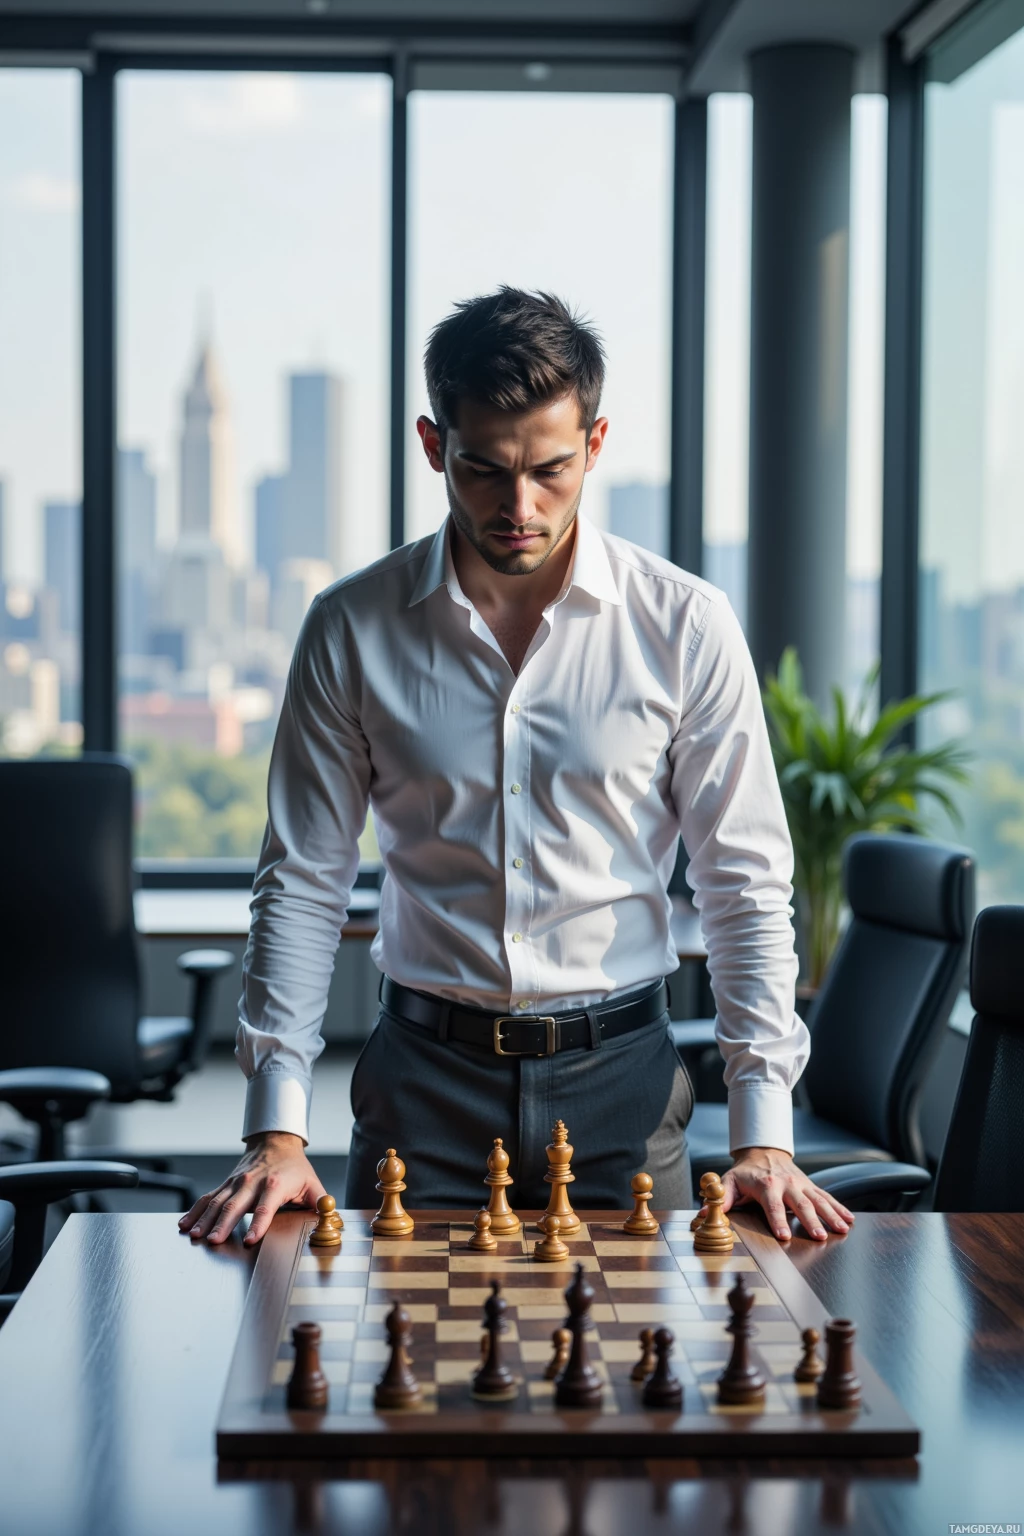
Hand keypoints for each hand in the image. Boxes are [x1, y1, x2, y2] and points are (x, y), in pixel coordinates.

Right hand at [178, 1132, 325, 1246]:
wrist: (276, 1141)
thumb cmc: (295, 1167)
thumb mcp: (312, 1183)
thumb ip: (321, 1202)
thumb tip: (332, 1218)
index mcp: (276, 1184)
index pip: (266, 1207)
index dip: (258, 1224)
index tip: (250, 1239)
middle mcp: (252, 1182)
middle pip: (236, 1205)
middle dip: (223, 1224)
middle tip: (213, 1242)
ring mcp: (236, 1182)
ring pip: (217, 1201)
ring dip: (204, 1219)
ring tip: (195, 1235)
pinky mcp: (226, 1183)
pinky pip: (207, 1197)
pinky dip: (195, 1211)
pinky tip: (184, 1224)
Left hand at [715, 1147, 852, 1242]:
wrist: (763, 1151)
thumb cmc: (745, 1172)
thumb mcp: (730, 1182)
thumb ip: (721, 1198)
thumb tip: (704, 1213)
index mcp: (766, 1184)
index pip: (772, 1205)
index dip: (778, 1220)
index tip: (784, 1236)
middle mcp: (787, 1183)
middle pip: (800, 1203)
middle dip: (810, 1221)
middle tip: (820, 1237)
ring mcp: (801, 1184)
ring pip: (818, 1200)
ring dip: (831, 1215)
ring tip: (842, 1230)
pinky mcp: (810, 1186)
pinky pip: (827, 1197)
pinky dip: (839, 1207)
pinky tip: (850, 1220)